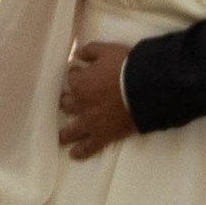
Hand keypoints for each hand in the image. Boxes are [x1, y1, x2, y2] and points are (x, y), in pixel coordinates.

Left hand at [59, 40, 133, 157]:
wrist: (143, 89)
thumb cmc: (125, 66)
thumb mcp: (107, 50)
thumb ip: (90, 51)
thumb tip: (77, 54)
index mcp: (80, 83)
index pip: (72, 78)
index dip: (77, 74)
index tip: (80, 73)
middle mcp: (80, 104)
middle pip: (67, 104)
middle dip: (66, 102)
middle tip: (67, 102)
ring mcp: (90, 123)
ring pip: (71, 130)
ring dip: (65, 133)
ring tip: (61, 137)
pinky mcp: (103, 136)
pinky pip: (88, 147)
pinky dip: (80, 152)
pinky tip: (74, 154)